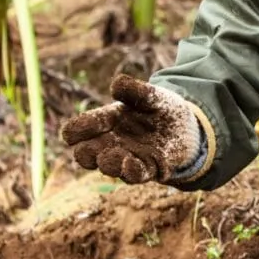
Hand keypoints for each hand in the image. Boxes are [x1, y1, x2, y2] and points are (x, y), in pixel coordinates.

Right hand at [59, 74, 201, 183]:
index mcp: (107, 121)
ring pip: (108, 166)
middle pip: (87, 153)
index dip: (75, 130)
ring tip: (107, 157)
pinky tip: (129, 163)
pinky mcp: (149, 168)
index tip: (71, 134)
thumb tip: (116, 84)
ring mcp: (128, 157)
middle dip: (85, 153)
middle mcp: (112, 142)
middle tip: (86, 150)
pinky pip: (135, 174)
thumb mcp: (151, 95)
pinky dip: (131, 170)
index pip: (81, 128)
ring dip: (107, 163)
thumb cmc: (161, 109)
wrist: (187, 127)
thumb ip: (135, 91)